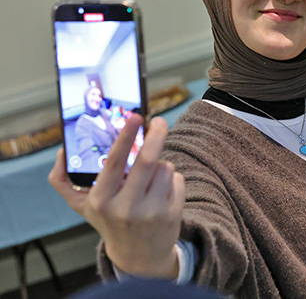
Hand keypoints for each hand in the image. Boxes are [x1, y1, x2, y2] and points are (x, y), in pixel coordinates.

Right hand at [49, 114, 184, 277]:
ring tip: (149, 180)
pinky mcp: (172, 214)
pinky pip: (178, 180)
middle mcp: (126, 208)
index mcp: (101, 201)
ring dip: (160, 166)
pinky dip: (172, 179)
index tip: (136, 117)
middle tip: (159, 122)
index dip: (126, 137)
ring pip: (165, 168)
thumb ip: (62, 180)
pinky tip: (161, 193)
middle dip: (156, 135)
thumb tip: (62, 150)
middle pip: (147, 160)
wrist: (138, 255)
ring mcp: (151, 212)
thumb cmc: (108, 220)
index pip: (114, 162)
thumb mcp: (81, 205)